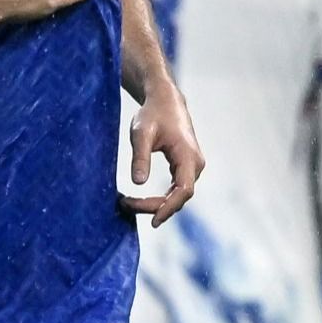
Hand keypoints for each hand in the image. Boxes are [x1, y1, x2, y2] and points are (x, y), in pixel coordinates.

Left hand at [120, 85, 203, 225]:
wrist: (164, 101)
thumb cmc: (152, 114)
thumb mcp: (141, 133)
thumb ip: (140, 157)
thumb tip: (138, 183)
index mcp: (188, 156)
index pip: (184, 191)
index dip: (169, 208)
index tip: (152, 221)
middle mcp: (195, 164)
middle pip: (180, 197)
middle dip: (155, 207)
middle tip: (126, 205)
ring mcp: (192, 167)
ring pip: (177, 196)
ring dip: (156, 205)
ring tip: (128, 204)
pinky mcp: (185, 168)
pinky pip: (175, 190)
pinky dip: (160, 199)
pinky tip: (141, 202)